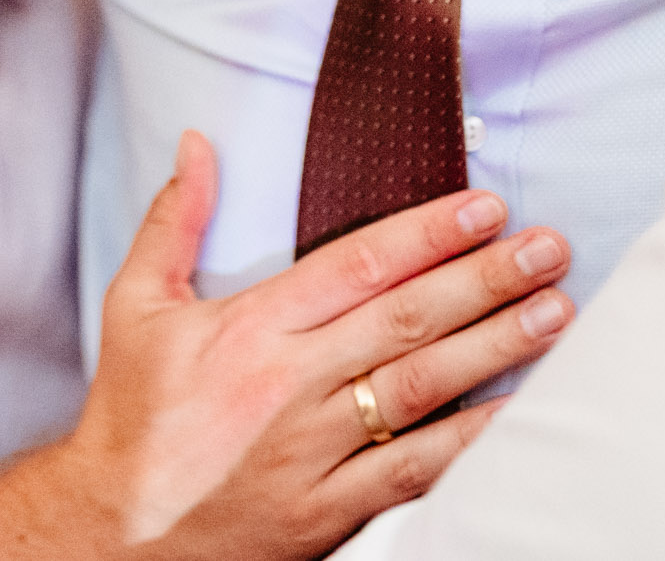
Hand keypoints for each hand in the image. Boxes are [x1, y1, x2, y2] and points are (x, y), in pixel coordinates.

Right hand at [64, 134, 572, 558]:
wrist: (111, 534)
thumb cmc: (132, 416)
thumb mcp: (137, 307)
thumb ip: (173, 220)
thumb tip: (196, 143)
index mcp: (251, 327)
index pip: (356, 266)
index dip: (427, 233)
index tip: (486, 207)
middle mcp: (289, 384)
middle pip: (405, 320)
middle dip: (484, 280)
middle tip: (548, 249)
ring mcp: (312, 452)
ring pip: (420, 389)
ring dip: (494, 348)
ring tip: (554, 313)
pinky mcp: (326, 512)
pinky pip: (412, 472)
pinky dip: (468, 442)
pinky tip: (516, 413)